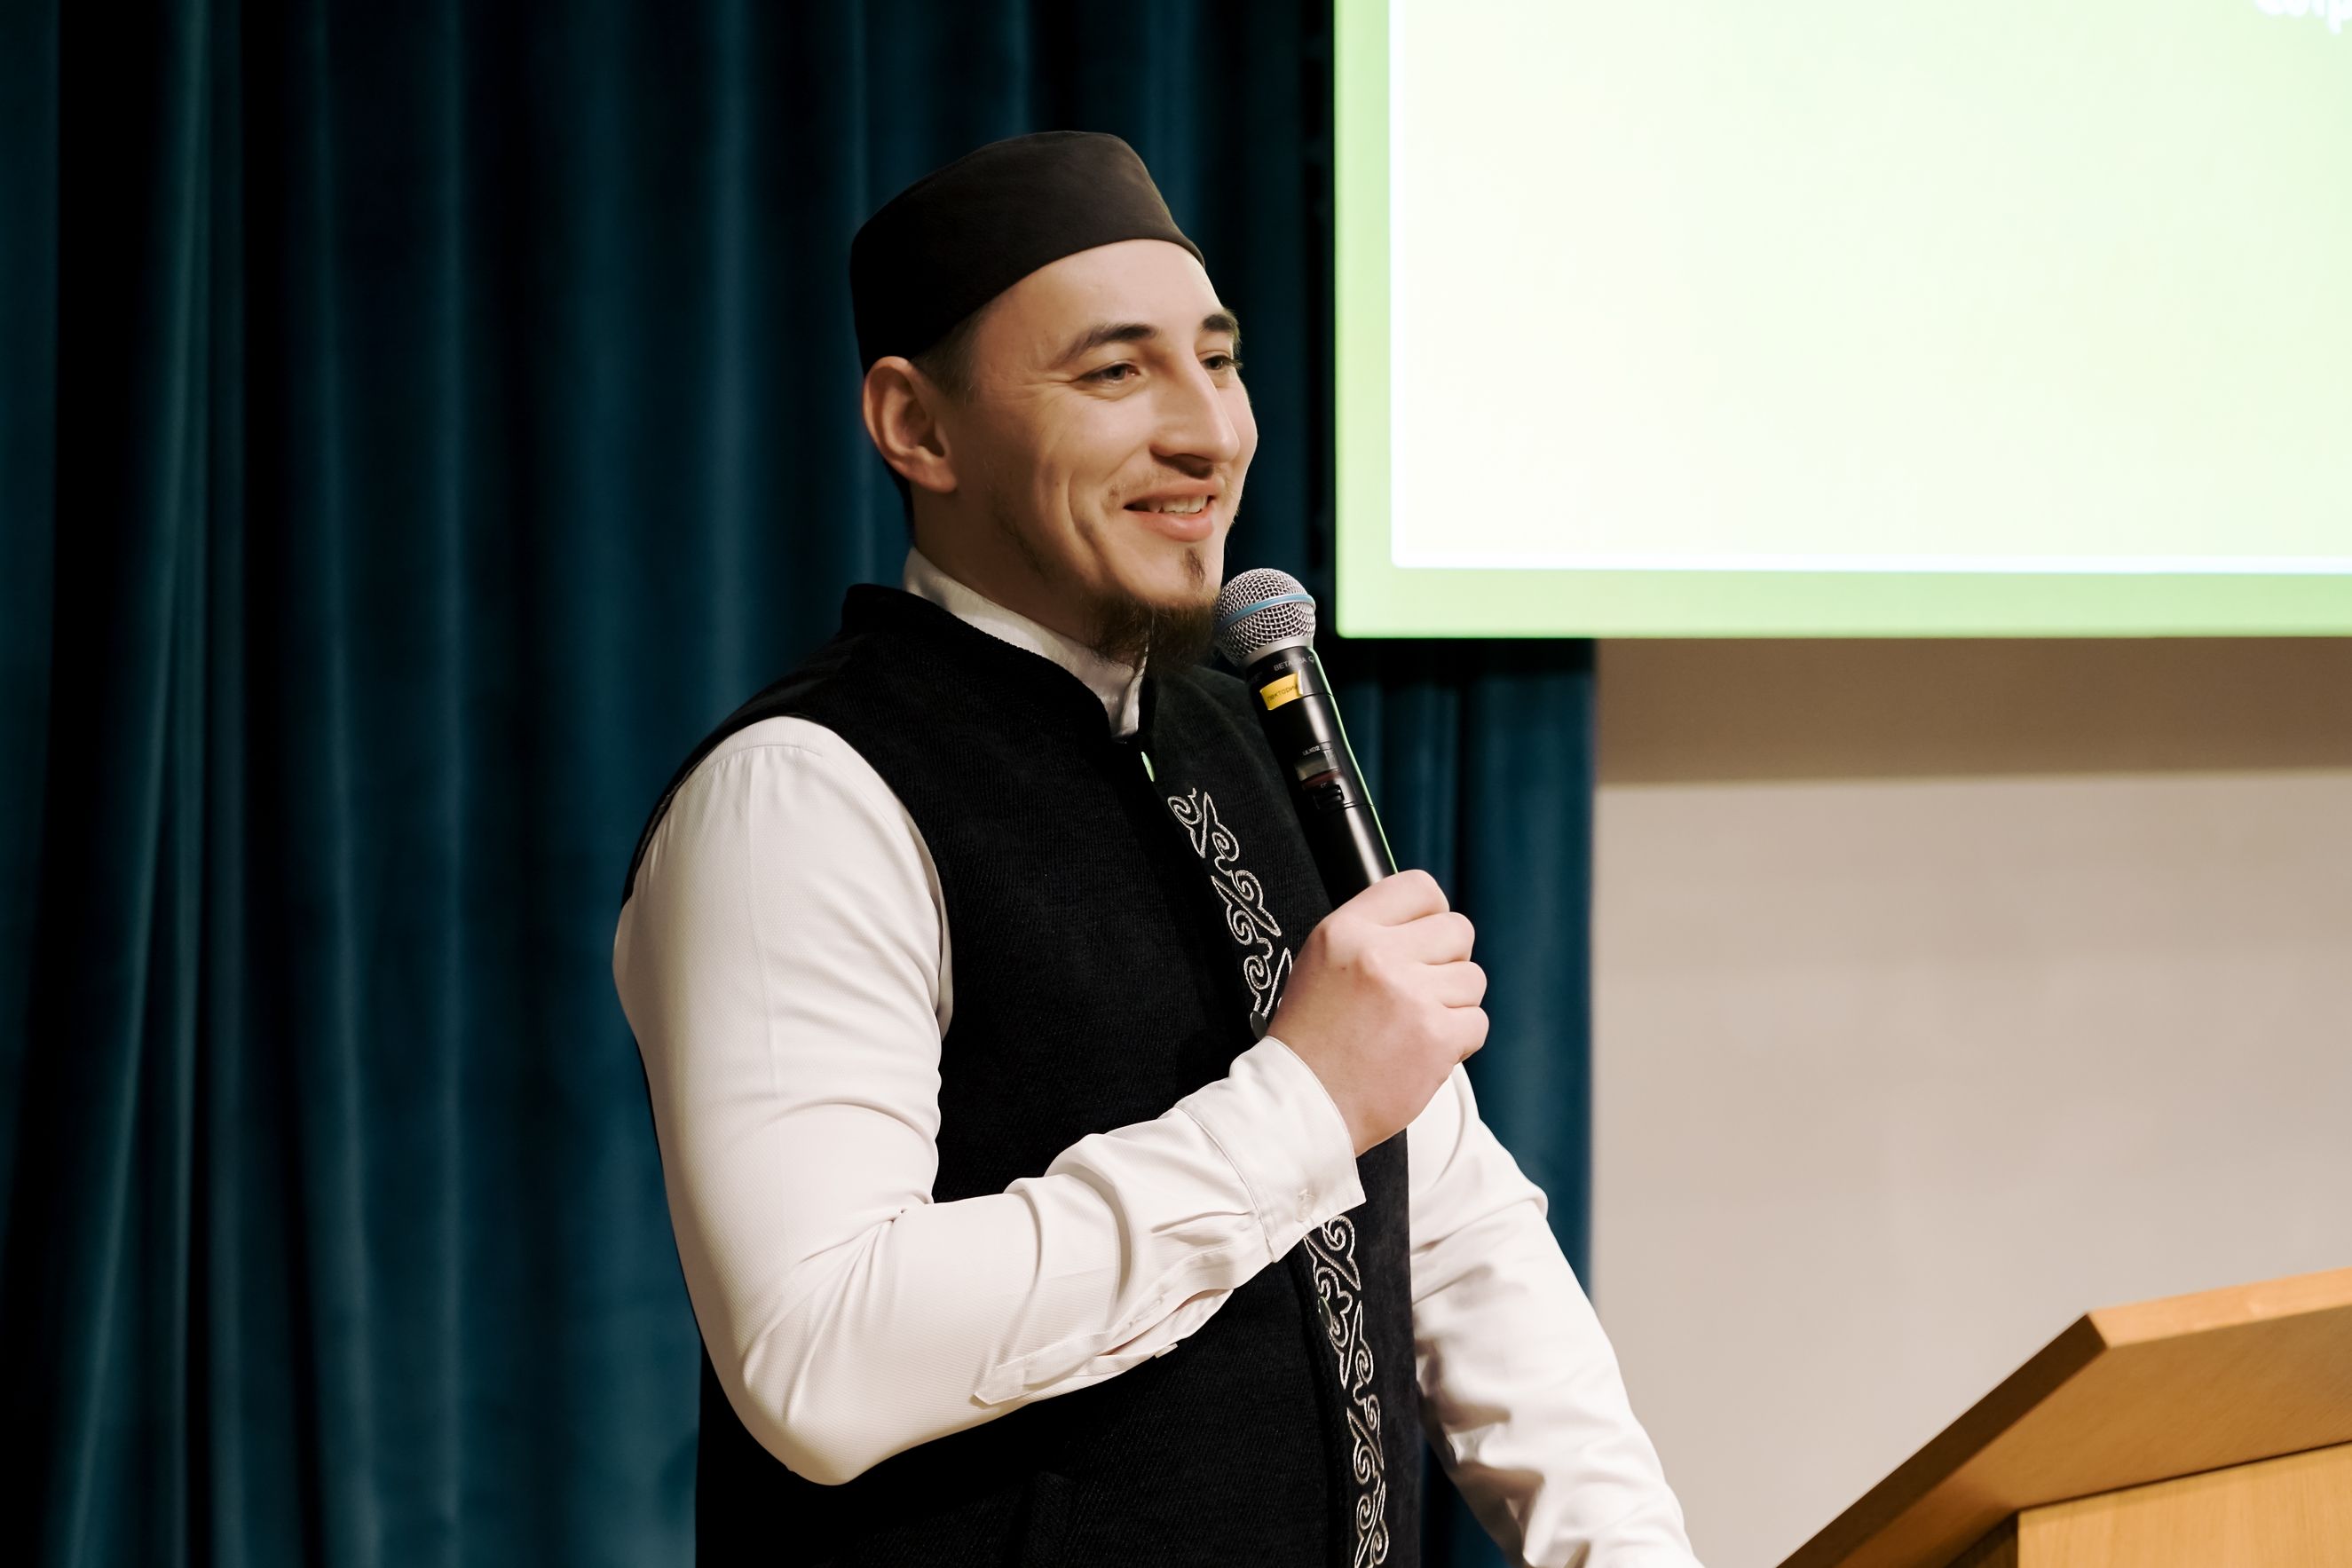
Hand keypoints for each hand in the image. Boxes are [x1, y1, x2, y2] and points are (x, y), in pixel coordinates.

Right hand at [1268, 869, 1487, 1155]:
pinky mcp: (1436, 1037)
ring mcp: (1411, 996)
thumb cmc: (1312, 1040)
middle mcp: (1378, 955)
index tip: (1427, 936)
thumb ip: (1370, 934)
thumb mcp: (1321, 963)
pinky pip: (1476, 1022)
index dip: (1432, 913)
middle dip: (1448, 960)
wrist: (1302, 1104)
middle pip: (1458, 930)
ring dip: (1453, 1004)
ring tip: (1415, 1026)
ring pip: (1472, 979)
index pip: (1419, 887)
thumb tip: (1426, 920)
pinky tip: (1424, 1050)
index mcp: (1346, 930)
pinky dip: (1459, 1040)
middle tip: (1422, 990)